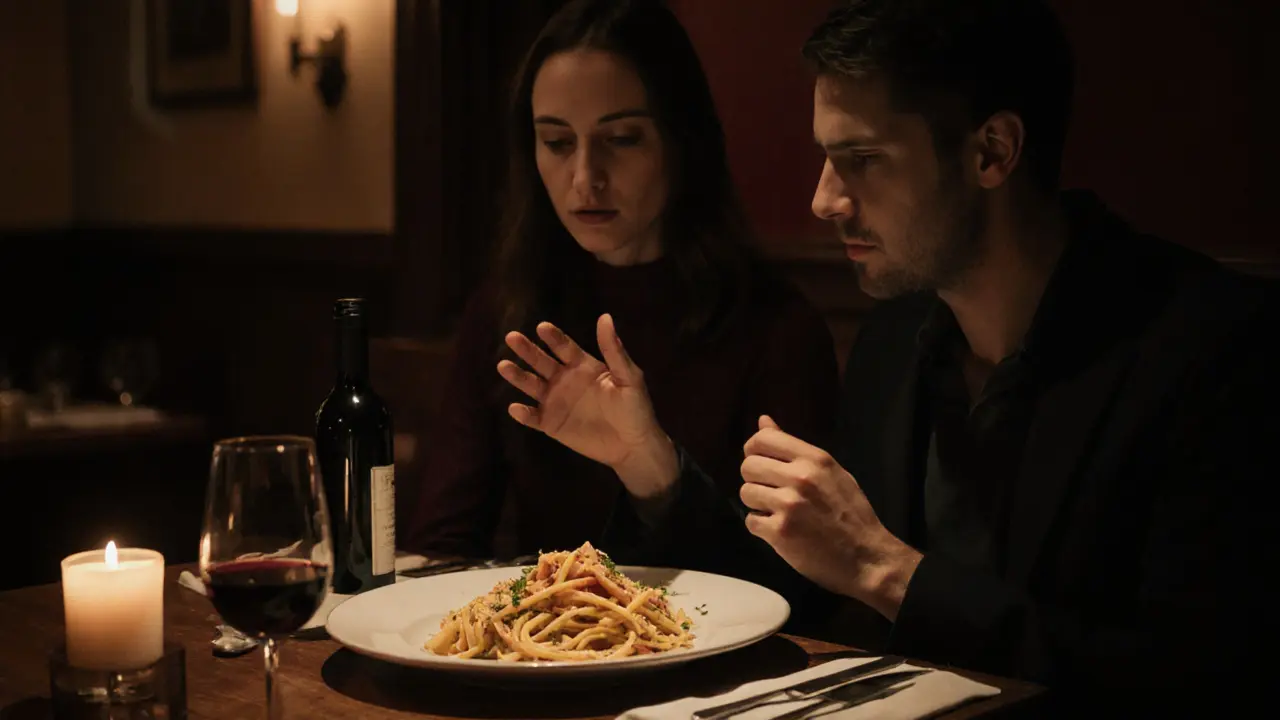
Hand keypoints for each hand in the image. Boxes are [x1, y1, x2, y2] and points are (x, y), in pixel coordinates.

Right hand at [497, 314, 678, 497]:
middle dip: (527, 350)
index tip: (541, 327)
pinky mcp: (552, 424)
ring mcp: (556, 402)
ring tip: (503, 366)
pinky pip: (533, 417)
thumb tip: (605, 317)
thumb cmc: (635, 409)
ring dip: (518, 376)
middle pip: (542, 361)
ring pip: (532, 385)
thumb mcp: (628, 377)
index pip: (564, 347)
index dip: (553, 337)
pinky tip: (515, 407)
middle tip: (512, 338)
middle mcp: (565, 380)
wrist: (633, 446)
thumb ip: (614, 350)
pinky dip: (523, 414)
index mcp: (583, 366)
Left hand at [739, 415, 922, 619]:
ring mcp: (789, 504)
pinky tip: (780, 530)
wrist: (867, 557)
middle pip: (748, 466)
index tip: (761, 463)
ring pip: (745, 493)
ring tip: (778, 512)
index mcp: (815, 459)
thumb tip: (763, 421)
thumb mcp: (831, 472)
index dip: (753, 450)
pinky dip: (761, 527)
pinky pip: (751, 521)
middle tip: (772, 492)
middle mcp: (800, 477)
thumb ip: (795, 449)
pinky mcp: (780, 531)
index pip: (762, 438)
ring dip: (757, 504)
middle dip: (755, 480)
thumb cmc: (851, 513)